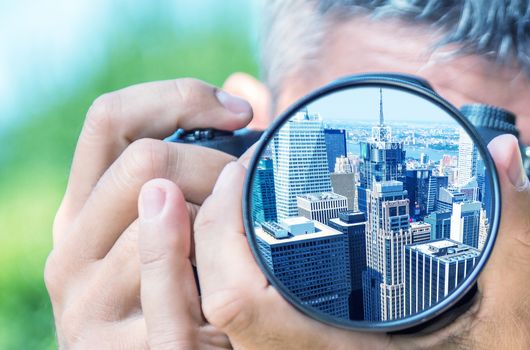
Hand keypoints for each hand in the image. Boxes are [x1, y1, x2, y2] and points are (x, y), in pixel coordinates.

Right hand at [45, 76, 261, 347]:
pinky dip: (213, 269)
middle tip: (255, 187)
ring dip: (222, 221)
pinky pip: (173, 286)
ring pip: (164, 217)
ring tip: (247, 244)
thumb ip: (200, 166)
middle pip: (144, 161)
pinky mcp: (123, 349)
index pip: (110, 119)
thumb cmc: (193, 298)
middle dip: (216, 163)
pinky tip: (241, 269)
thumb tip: (246, 88)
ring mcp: (87, 305)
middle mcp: (69, 253)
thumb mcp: (187, 230)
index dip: (178, 97)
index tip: (241, 111)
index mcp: (81, 215)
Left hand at [155, 134, 529, 348]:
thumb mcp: (512, 326)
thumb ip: (514, 240)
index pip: (237, 299)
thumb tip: (507, 154)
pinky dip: (230, 279)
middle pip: (209, 300)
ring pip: (212, 318)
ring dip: (210, 253)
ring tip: (241, 195)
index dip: (221, 228)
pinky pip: (235, 327)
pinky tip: (257, 245)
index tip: (248, 166)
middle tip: (246, 169)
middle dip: (209, 226)